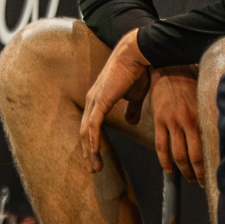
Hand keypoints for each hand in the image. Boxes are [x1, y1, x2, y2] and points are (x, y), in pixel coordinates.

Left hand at [79, 30, 151, 172]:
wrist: (138, 55)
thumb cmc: (138, 73)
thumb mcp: (135, 96)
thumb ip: (132, 109)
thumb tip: (131, 121)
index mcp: (99, 99)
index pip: (92, 125)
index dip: (93, 142)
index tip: (98, 157)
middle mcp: (92, 100)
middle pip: (86, 131)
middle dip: (88, 152)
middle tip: (94, 168)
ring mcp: (95, 100)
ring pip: (87, 131)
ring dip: (90, 151)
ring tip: (95, 167)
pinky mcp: (101, 100)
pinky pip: (94, 125)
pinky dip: (93, 140)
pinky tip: (94, 152)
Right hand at [148, 68, 202, 181]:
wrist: (170, 69)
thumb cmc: (190, 84)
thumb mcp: (204, 101)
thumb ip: (209, 119)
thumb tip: (220, 138)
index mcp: (200, 118)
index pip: (206, 148)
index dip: (209, 166)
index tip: (213, 176)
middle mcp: (187, 122)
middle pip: (192, 156)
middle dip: (198, 172)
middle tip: (201, 182)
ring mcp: (171, 122)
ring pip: (177, 154)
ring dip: (183, 170)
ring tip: (188, 178)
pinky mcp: (159, 120)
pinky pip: (160, 146)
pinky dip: (164, 161)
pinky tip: (169, 169)